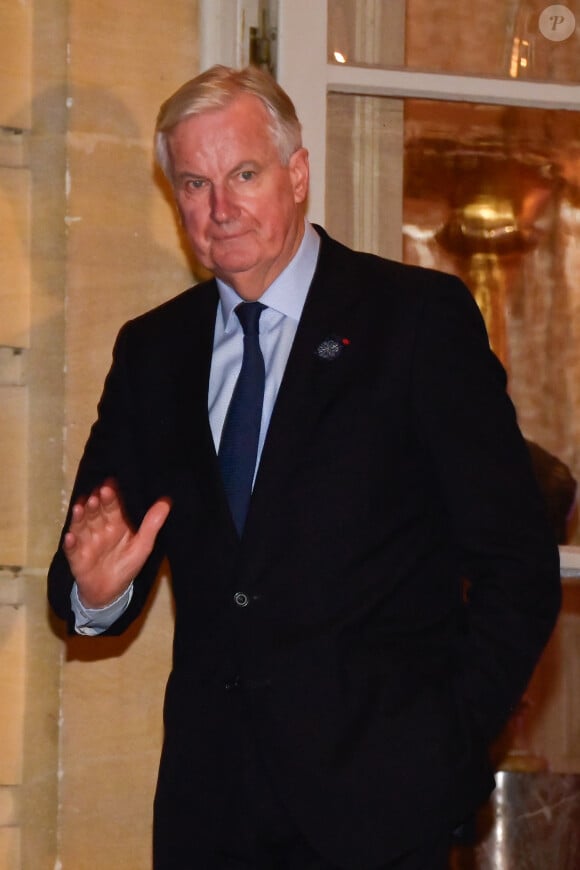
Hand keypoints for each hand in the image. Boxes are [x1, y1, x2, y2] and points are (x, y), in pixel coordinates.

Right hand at [63, 478, 170, 608]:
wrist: (109, 592)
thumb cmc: (126, 565)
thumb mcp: (143, 546)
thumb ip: (152, 524)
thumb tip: (166, 501)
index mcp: (116, 523)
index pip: (114, 506)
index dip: (113, 496)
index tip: (112, 483)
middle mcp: (99, 528)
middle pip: (97, 512)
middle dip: (97, 503)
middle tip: (98, 493)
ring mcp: (86, 541)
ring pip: (82, 526)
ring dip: (80, 517)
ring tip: (80, 507)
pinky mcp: (76, 557)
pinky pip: (72, 549)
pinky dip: (70, 543)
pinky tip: (70, 536)